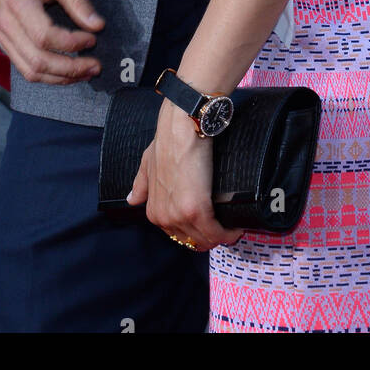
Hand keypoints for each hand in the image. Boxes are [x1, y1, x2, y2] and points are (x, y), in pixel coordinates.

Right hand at [0, 0, 104, 83]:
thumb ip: (78, 0)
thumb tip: (98, 26)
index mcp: (18, 2)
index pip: (44, 36)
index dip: (71, 43)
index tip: (92, 39)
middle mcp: (7, 26)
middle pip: (38, 61)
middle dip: (71, 68)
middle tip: (96, 66)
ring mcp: (5, 40)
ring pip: (32, 72)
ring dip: (63, 78)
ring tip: (87, 72)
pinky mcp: (8, 48)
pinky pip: (28, 71)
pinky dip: (51, 77)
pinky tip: (70, 73)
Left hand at [128, 99, 244, 251]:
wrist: (181, 128)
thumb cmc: (169, 141)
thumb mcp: (147, 163)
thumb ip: (141, 184)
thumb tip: (132, 199)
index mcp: (154, 210)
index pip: (178, 236)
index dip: (195, 233)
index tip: (210, 226)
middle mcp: (164, 217)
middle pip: (192, 241)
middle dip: (209, 237)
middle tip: (224, 227)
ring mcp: (179, 216)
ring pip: (205, 240)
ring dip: (221, 236)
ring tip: (233, 227)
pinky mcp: (196, 210)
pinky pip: (215, 233)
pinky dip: (227, 233)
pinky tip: (236, 227)